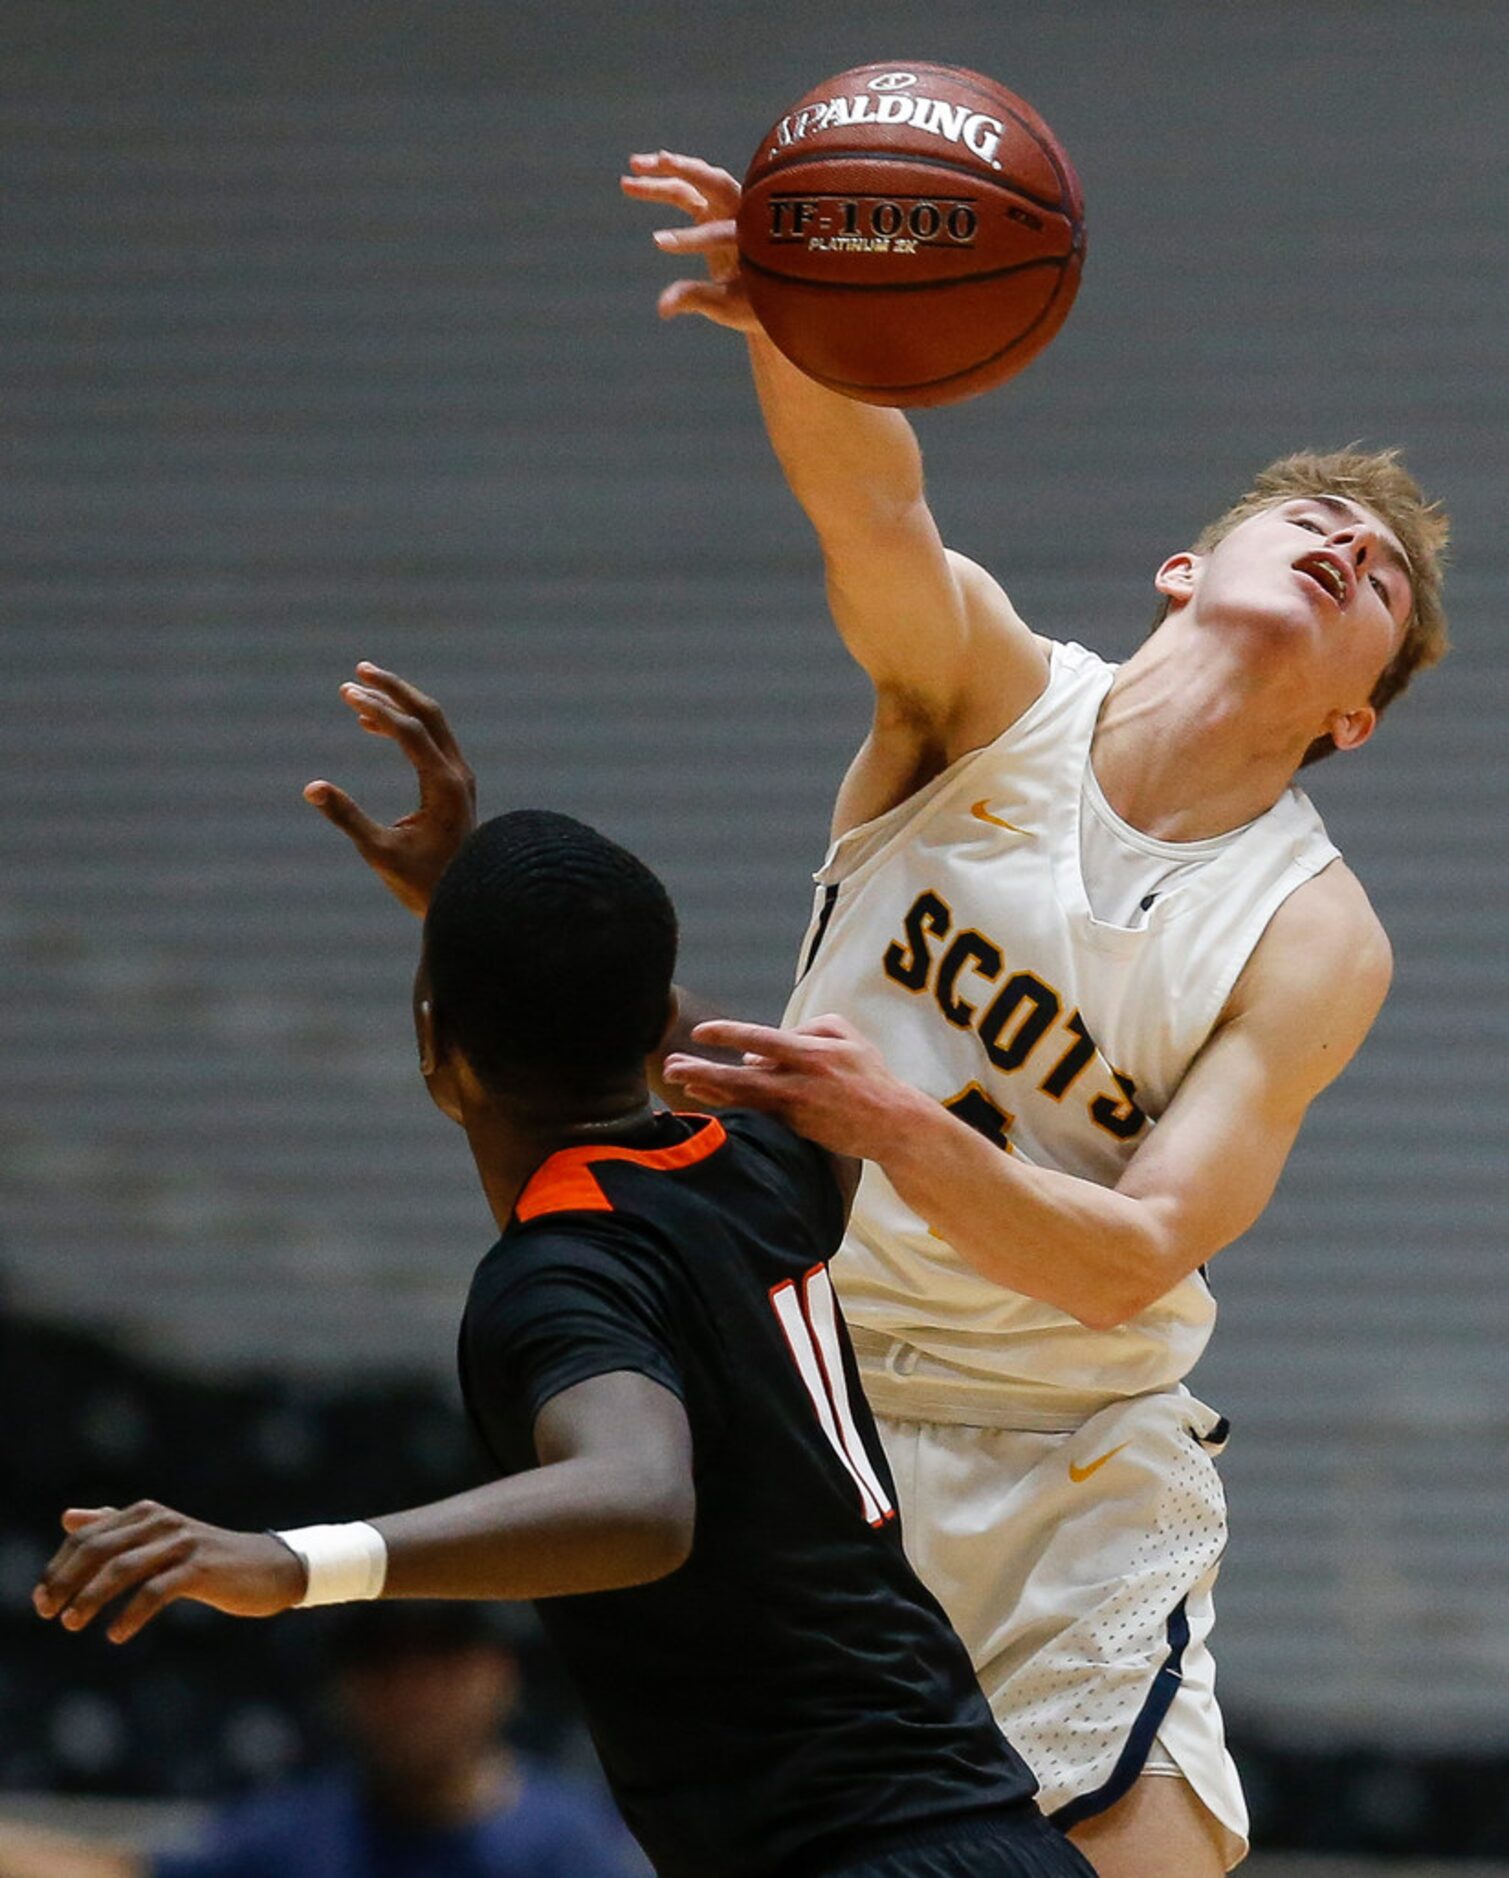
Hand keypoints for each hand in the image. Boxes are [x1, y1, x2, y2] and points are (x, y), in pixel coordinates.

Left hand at [33, 1504, 306, 1644]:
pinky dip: (130, 1615)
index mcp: (147, 1513)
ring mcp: (183, 1543)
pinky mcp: (200, 1568)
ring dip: (90, 1598)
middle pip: (99, 1549)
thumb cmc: (207, 1558)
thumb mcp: (160, 1538)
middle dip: (66, 1582)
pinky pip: (155, 1591)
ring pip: (122, 1567)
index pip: (87, 1536)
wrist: (268, 1568)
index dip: (58, 1567)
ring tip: (71, 1624)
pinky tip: (116, 1635)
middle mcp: (162, 1521)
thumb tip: (68, 1517)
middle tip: (47, 1613)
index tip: (41, 1599)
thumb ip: (115, 1526)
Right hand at [304, 663, 476, 914]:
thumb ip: (347, 818)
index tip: (346, 693)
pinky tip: (368, 726)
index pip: (410, 731)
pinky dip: (401, 726)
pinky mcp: (454, 784)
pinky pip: (429, 741)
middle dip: (393, 689)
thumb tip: (311, 788)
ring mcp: (459, 778)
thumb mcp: (379, 852)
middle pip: (428, 714)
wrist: (467, 901)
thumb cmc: (424, 882)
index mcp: (444, 785)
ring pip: (431, 725)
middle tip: (358, 671)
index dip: (377, 708)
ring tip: (356, 693)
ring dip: (397, 704)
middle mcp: (457, 775)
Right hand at [620, 150, 759, 331]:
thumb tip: (662, 308)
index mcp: (755, 238)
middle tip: (659, 160)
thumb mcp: (727, 306)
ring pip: (695, 182)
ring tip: (630, 171)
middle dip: (687, 170)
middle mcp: (744, 213)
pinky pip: (686, 190)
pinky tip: (635, 182)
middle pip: (715, 183)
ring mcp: (727, 207)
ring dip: (663, 173)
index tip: (659, 243)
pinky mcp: (711, 208)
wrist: (769, 296)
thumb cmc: (754, 304)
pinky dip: (662, 184)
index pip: (722, 232)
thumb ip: (695, 299)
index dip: (692, 238)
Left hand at [664, 1015, 921, 1159]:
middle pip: (741, 1074)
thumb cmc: (869, 1073)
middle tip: (671, 1064)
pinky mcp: (795, 1127)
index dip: (728, 1035)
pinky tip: (706, 1097)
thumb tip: (763, 1047)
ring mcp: (795, 1107)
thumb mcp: (847, 1037)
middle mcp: (798, 1080)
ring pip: (743, 1097)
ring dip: (709, 1087)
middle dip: (704, 1069)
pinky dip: (729, 1104)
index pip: (761, 1038)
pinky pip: (754, 1113)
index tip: (701, 1033)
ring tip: (680, 1080)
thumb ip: (808, 1029)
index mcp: (811, 1052)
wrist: (892, 1122)